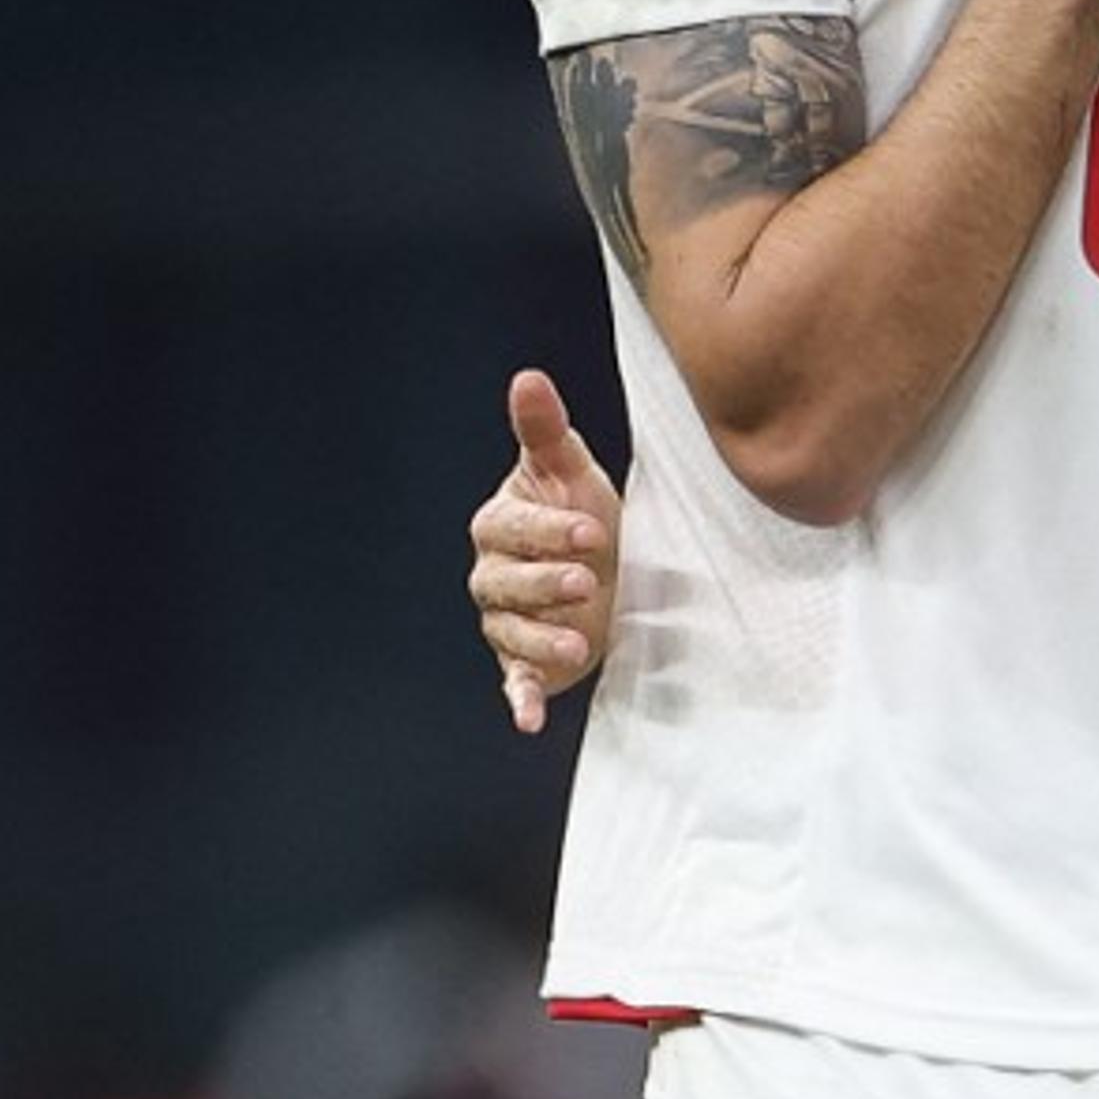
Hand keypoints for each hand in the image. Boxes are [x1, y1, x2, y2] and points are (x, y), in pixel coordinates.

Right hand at [469, 368, 620, 733]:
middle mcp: (493, 576)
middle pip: (508, 583)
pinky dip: (518, 702)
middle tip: (589, 582)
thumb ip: (545, 431)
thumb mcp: (571, 470)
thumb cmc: (583, 511)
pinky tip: (527, 721)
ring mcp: (505, 622)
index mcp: (500, 525)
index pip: (517, 529)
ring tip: (578, 645)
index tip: (595, 530)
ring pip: (511, 632)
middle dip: (546, 584)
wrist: (605, 566)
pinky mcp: (522, 661)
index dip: (553, 531)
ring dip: (542, 639)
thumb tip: (527, 377)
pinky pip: (513, 682)